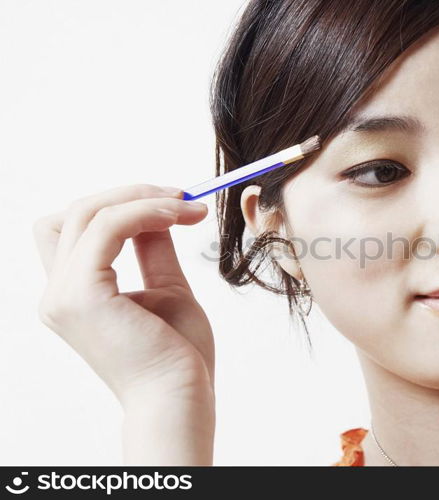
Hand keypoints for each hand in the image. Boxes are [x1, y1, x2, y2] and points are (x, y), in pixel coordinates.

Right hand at [33, 184, 214, 404]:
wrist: (182, 396)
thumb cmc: (178, 354)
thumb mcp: (166, 289)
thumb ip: (153, 250)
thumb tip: (158, 211)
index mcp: (74, 294)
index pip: (75, 229)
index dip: (120, 206)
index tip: (173, 204)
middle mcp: (58, 293)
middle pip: (75, 212)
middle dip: (130, 194)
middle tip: (181, 196)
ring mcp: (63, 295)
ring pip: (88, 212)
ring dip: (141, 198)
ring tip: (186, 205)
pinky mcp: (81, 295)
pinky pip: (107, 227)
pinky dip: (144, 212)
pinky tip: (178, 216)